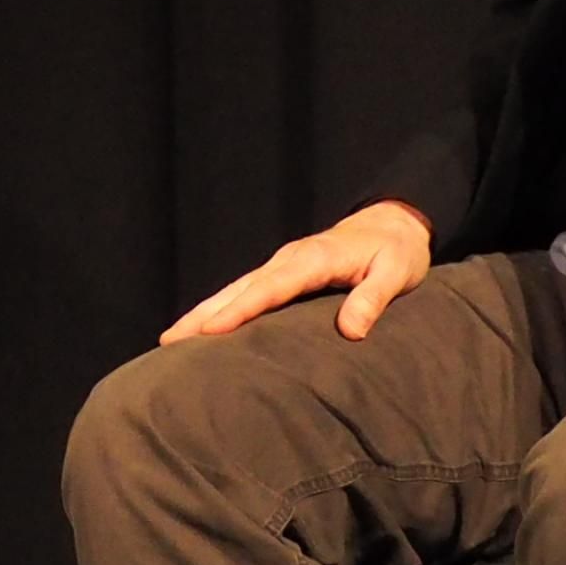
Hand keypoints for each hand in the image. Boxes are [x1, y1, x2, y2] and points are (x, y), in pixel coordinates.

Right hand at [159, 201, 436, 344]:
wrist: (395, 223)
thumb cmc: (397, 252)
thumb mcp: (396, 273)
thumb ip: (373, 299)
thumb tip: (351, 331)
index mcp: (313, 260)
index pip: (270, 289)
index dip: (239, 311)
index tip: (209, 332)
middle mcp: (290, 260)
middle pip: (239, 289)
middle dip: (203, 314)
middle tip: (168, 341)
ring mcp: (283, 265)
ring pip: (236, 289)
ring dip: (204, 312)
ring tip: (171, 339)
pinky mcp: (284, 273)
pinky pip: (246, 291)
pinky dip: (222, 308)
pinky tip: (204, 327)